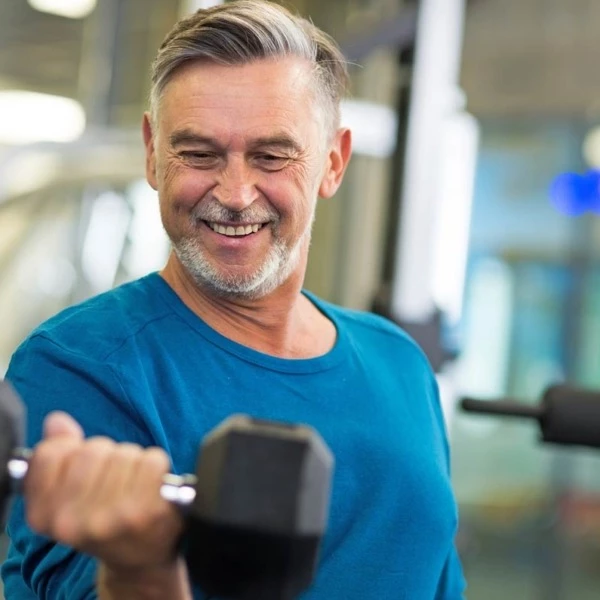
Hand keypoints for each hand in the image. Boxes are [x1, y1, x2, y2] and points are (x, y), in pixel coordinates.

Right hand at [24, 412, 184, 572]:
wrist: (140, 558)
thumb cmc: (105, 521)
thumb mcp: (70, 497)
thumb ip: (59, 457)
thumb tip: (57, 421)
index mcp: (46, 516)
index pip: (49, 455)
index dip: (71, 449)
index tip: (83, 466)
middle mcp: (72, 521)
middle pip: (90, 450)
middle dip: (107, 455)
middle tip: (114, 479)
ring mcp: (110, 517)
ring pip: (123, 453)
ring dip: (133, 462)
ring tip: (133, 485)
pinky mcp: (145, 511)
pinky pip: (151, 460)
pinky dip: (156, 465)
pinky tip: (153, 486)